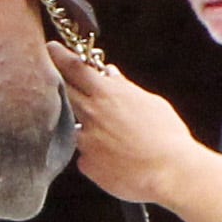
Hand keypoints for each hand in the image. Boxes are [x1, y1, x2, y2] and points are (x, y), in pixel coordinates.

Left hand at [55, 49, 200, 206]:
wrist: (170, 172)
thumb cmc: (166, 135)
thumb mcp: (150, 103)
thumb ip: (124, 88)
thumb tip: (110, 75)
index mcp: (107, 94)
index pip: (75, 68)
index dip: (60, 56)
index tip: (51, 49)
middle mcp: (91, 115)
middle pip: (65, 94)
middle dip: (64, 88)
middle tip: (68, 86)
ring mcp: (85, 141)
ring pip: (75, 128)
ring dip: (88, 128)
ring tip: (114, 136)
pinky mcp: (87, 165)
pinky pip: (86, 155)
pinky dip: (97, 154)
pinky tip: (118, 159)